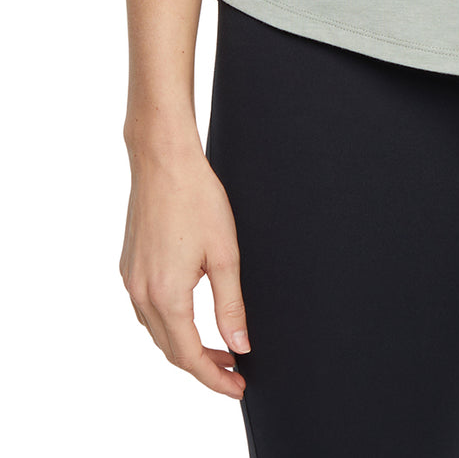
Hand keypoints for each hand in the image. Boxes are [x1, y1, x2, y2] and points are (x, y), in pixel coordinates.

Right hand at [120, 135, 249, 398]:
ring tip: (220, 347)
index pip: (189, 356)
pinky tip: (193, 315)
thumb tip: (240, 345)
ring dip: (186, 345)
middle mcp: (141, 294)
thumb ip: (231, 305)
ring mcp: (131, 280)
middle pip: (171, 349)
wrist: (163, 161)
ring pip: (158, 331)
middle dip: (203, 366)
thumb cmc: (197, 199)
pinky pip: (148, 309)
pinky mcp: (129, 266)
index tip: (238, 387)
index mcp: (166, 296)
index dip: (214, 377)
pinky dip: (170, 323)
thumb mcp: (224, 254)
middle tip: (235, 372)